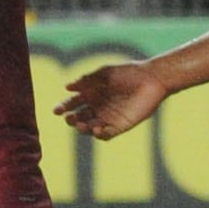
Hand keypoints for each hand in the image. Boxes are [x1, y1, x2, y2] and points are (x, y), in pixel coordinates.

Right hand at [58, 55, 172, 137]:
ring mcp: (108, 118)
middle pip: (79, 118)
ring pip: (90, 128)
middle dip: (71, 119)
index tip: (57, 110)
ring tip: (81, 125)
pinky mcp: (121, 126)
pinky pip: (107, 134)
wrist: (152, 79)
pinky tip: (98, 130)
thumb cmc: (128, 73)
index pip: (72, 103)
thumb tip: (67, 87)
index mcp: (91, 94)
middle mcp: (97, 108)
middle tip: (69, 118)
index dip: (63, 107)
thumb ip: (87, 80)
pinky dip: (100, 135)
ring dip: (83, 129)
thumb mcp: (105, 74)